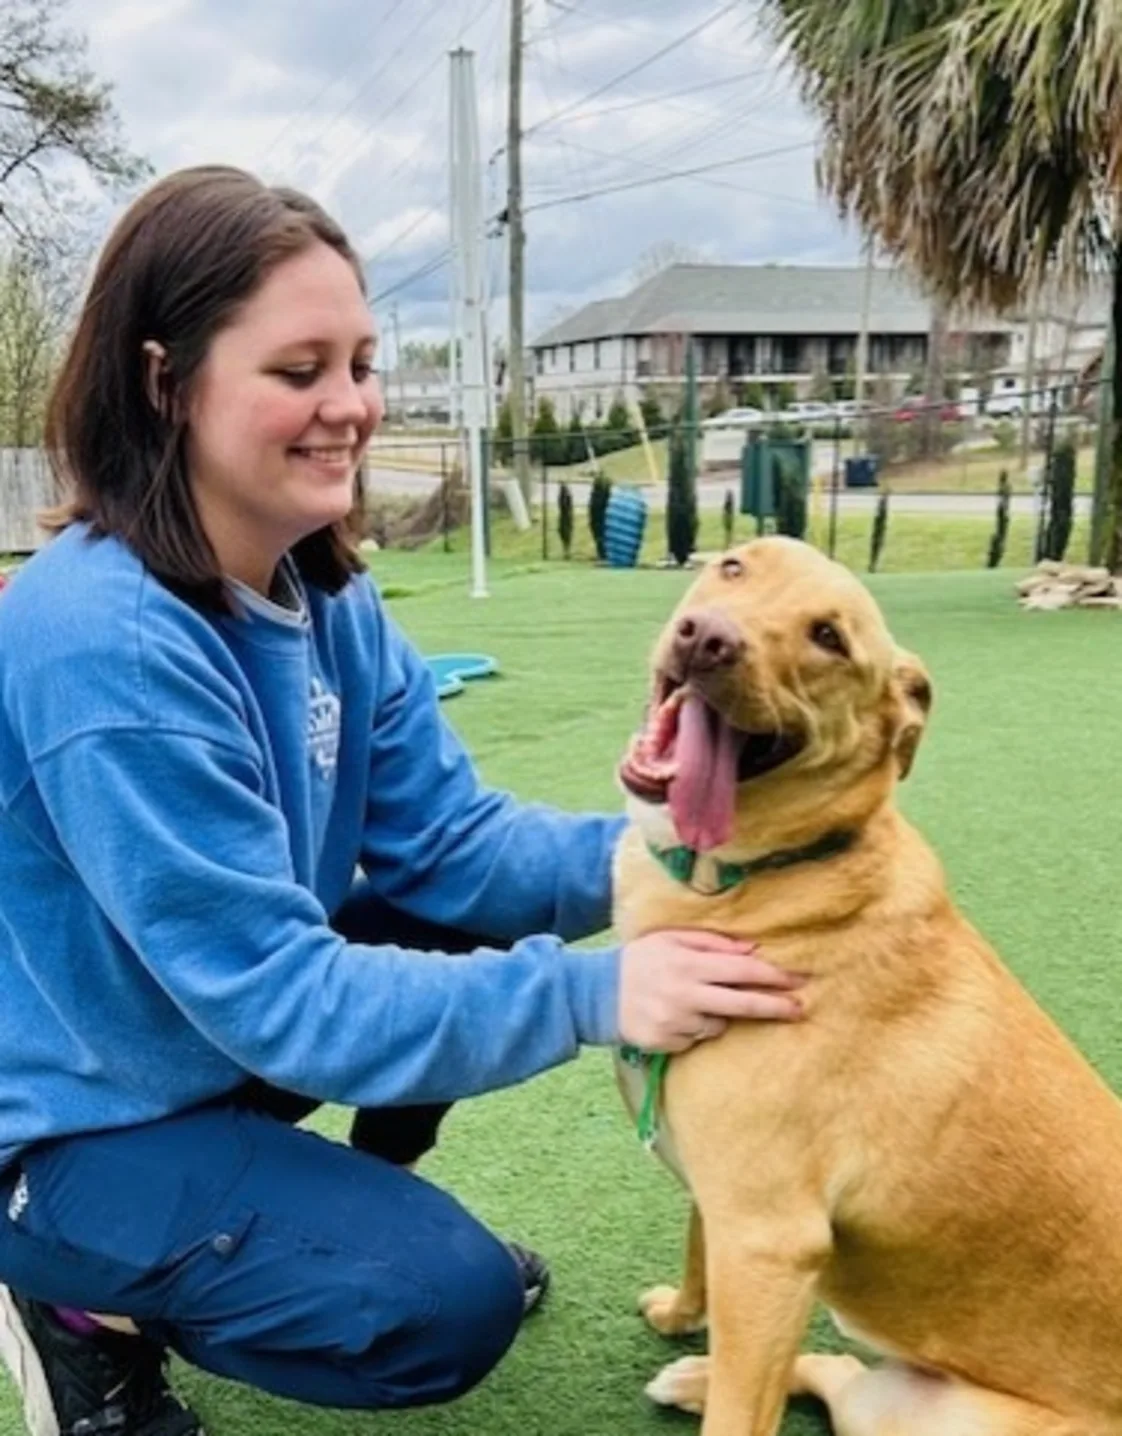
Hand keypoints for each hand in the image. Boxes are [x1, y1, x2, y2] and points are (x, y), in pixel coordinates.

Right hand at [619, 929, 804, 1053]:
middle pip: (742, 1003)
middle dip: (775, 1006)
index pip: (742, 969)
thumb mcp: (672, 939)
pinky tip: (676, 1015)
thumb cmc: (641, 959)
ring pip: (719, 1023)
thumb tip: (752, 950)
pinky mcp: (667, 1043)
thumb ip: (712, 942)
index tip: (799, 979)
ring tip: (694, 1000)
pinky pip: (696, 1037)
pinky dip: (695, 1028)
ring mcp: (676, 1022)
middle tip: (800, 1009)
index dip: (773, 975)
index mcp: (689, 964)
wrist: (597, 993)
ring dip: (720, 1014)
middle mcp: (686, 994)